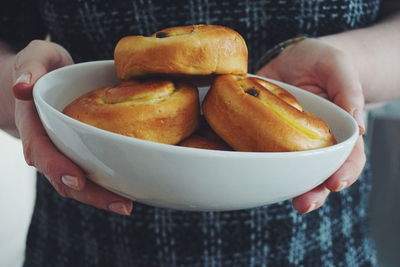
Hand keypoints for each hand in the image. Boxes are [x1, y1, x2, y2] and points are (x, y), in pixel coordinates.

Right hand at [10, 40, 132, 214]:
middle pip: (63, 177)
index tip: (78, 180)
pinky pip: (89, 171)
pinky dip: (106, 183)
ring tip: (128, 205)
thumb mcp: (35, 57)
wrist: (42, 79)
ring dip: (101, 196)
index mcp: (33, 124)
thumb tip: (23, 87)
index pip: (42, 150)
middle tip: (122, 205)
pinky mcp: (77, 151)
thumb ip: (29, 67)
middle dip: (91, 194)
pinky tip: (128, 188)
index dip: (57, 168)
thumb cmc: (41, 67)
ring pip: (77, 182)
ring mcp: (62, 151)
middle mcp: (46, 144)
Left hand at [257, 38, 365, 212]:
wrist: (295, 59)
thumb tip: (360, 127)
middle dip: (315, 191)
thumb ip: (349, 92)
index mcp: (340, 130)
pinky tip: (251, 174)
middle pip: (320, 172)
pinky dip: (260, 166)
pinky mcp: (267, 136)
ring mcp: (290, 142)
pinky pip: (264, 154)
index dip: (346, 171)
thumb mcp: (338, 67)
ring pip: (292, 170)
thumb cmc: (323, 62)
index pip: (350, 156)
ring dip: (289, 187)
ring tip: (283, 201)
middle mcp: (316, 142)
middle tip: (304, 204)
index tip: (335, 183)